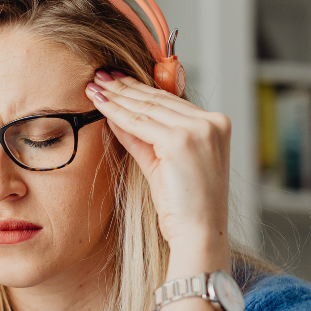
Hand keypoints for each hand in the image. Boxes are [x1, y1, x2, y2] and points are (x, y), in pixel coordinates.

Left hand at [87, 70, 230, 269]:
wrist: (199, 234)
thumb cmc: (184, 208)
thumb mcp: (164, 164)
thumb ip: (144, 138)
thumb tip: (118, 117)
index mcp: (216, 125)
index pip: (170, 100)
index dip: (140, 89)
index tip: (117, 80)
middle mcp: (212, 122)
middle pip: (158, 99)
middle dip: (125, 87)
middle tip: (100, 76)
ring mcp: (199, 130)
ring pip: (147, 107)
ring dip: (117, 96)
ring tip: (94, 86)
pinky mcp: (181, 141)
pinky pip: (140, 122)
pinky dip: (117, 112)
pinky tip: (100, 104)